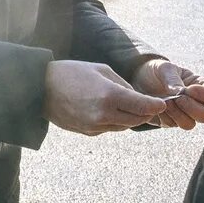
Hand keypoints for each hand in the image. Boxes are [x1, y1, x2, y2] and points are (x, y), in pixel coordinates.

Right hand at [44, 59, 166, 135]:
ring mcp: (94, 126)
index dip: (155, 106)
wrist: (41, 88)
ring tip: (133, 107)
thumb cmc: (72, 73)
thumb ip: (123, 84)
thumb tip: (137, 98)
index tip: (162, 104)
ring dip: (130, 118)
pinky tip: (111, 111)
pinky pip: (108, 128)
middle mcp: (103, 114)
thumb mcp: (102, 69)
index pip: (142, 106)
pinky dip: (115, 121)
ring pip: (123, 126)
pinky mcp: (87, 132)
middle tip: (151, 106)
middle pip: (135, 120)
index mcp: (109, 95)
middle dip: (146, 114)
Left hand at [130, 59, 203, 129]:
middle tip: (178, 99)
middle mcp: (195, 102)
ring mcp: (183, 114)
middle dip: (192, 108)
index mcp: (200, 86)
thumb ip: (173, 79)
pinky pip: (172, 125)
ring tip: (166, 102)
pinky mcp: (170, 121)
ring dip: (178, 114)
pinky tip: (158, 106)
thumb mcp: (165, 68)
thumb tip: (180, 92)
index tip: (189, 89)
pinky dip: (165, 116)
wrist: (139, 79)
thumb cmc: (157, 71)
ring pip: (190, 124)